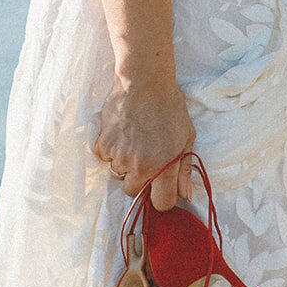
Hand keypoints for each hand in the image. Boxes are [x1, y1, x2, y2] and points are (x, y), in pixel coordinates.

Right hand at [93, 77, 195, 210]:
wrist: (142, 82)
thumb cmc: (169, 107)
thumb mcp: (186, 137)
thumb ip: (184, 169)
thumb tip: (185, 194)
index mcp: (163, 165)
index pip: (161, 203)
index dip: (163, 198)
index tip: (162, 189)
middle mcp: (139, 166)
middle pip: (133, 192)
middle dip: (140, 181)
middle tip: (146, 160)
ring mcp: (118, 156)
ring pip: (117, 175)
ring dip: (125, 165)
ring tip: (135, 141)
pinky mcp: (101, 145)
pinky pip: (104, 160)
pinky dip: (111, 152)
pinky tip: (122, 135)